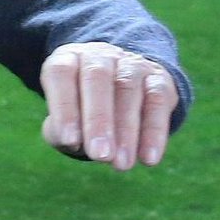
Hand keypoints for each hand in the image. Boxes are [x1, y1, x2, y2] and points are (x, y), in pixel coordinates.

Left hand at [39, 42, 177, 170]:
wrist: (115, 87)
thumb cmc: (78, 110)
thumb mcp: (63, 120)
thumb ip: (61, 131)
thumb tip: (75, 143)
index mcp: (66, 59)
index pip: (61, 75)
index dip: (64, 107)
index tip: (69, 141)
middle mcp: (98, 55)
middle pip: (97, 79)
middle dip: (98, 120)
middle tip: (100, 156)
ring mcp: (131, 63)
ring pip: (128, 90)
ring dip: (126, 130)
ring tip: (121, 164)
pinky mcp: (158, 77)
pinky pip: (158, 100)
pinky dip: (154, 131)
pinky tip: (148, 158)